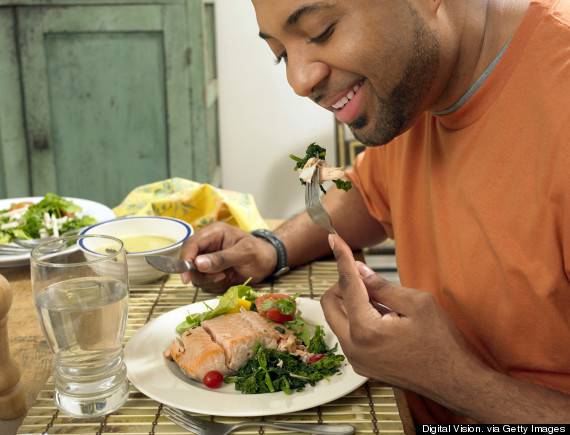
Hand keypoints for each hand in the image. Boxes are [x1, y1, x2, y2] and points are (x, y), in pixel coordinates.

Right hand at [179, 222, 276, 292]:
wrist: (268, 262)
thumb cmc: (259, 252)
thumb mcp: (244, 253)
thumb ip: (222, 258)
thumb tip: (198, 263)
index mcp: (214, 233)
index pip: (190, 244)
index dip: (185, 260)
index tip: (186, 277)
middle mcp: (208, 245)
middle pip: (189, 262)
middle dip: (201, 274)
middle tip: (220, 277)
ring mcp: (209, 259)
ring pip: (196, 275)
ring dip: (210, 281)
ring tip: (227, 276)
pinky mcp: (212, 272)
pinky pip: (205, 283)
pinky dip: (215, 285)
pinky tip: (228, 279)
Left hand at [321, 234, 474, 394]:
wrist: (455, 382)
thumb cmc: (442, 344)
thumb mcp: (417, 303)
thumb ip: (382, 285)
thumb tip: (358, 270)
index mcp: (365, 330)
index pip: (346, 284)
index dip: (341, 258)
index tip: (334, 240)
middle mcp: (354, 348)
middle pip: (330, 304)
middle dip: (342, 284)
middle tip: (364, 277)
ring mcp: (356, 360)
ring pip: (338, 319)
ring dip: (351, 303)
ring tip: (383, 301)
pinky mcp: (362, 365)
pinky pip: (349, 334)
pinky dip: (358, 319)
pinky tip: (384, 317)